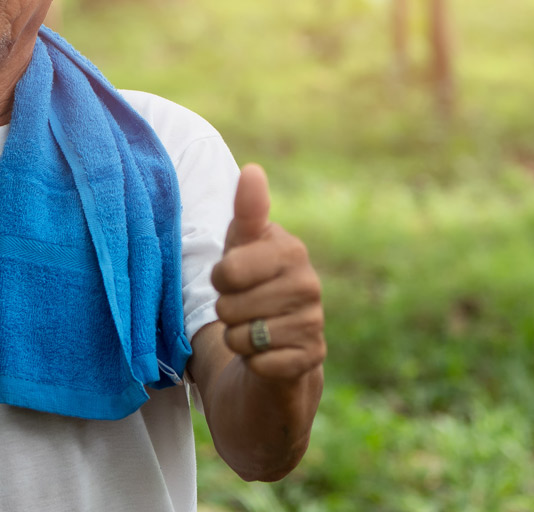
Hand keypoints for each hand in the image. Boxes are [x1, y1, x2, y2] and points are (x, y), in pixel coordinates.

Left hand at [210, 164, 324, 382]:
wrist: (275, 341)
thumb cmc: (252, 284)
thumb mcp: (243, 245)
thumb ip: (247, 211)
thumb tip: (252, 170)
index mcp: (291, 250)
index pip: (228, 271)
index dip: (220, 279)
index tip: (232, 277)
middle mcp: (310, 284)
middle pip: (230, 307)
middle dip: (227, 311)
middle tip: (245, 307)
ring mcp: (314, 323)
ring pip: (242, 337)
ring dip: (237, 338)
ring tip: (254, 328)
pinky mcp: (311, 359)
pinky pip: (258, 363)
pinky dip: (253, 362)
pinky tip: (268, 352)